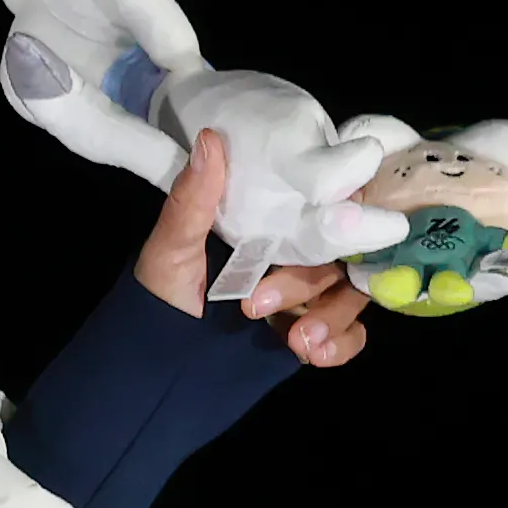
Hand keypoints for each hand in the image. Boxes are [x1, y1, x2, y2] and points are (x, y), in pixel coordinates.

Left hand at [141, 125, 370, 371]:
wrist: (155, 368)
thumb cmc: (160, 300)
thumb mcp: (170, 252)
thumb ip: (192, 203)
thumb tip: (211, 139)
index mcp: (274, 225)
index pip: (329, 207)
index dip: (341, 212)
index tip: (331, 221)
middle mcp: (298, 255)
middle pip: (341, 254)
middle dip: (308, 281)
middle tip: (255, 304)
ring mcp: (309, 297)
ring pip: (351, 293)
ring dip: (333, 314)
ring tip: (296, 339)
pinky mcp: (314, 335)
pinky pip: (352, 337)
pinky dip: (342, 344)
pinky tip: (314, 354)